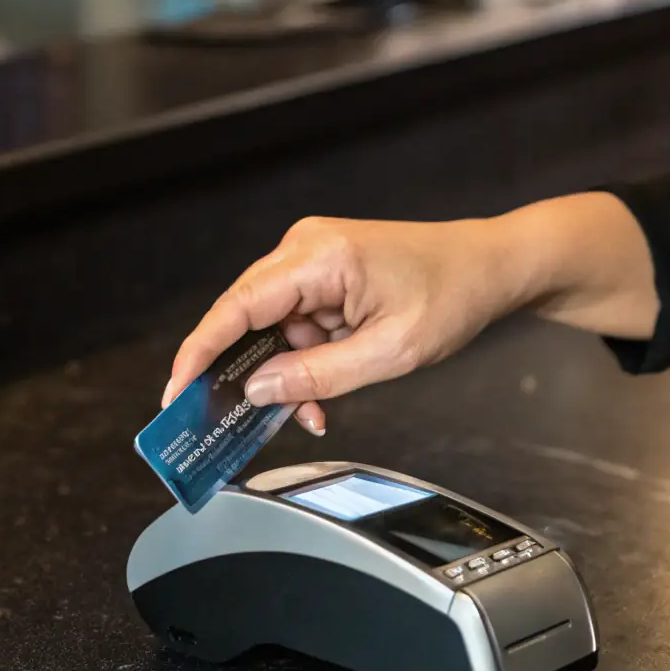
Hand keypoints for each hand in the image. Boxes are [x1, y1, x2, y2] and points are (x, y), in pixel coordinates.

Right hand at [164, 215, 519, 433]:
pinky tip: (321, 393)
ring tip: (310, 412)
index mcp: (319, 257)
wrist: (492, 267)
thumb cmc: (452, 295)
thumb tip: (257, 390)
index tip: (177, 391)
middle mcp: (305, 250)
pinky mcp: (325, 276)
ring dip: (285, 374)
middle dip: (242, 373)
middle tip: (225, 420)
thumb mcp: (388, 352)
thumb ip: (318, 375)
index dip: (200, 351)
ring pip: (272, 329)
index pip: (238, 306)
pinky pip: (296, 326)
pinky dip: (304, 362)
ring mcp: (314, 261)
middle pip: (246, 317)